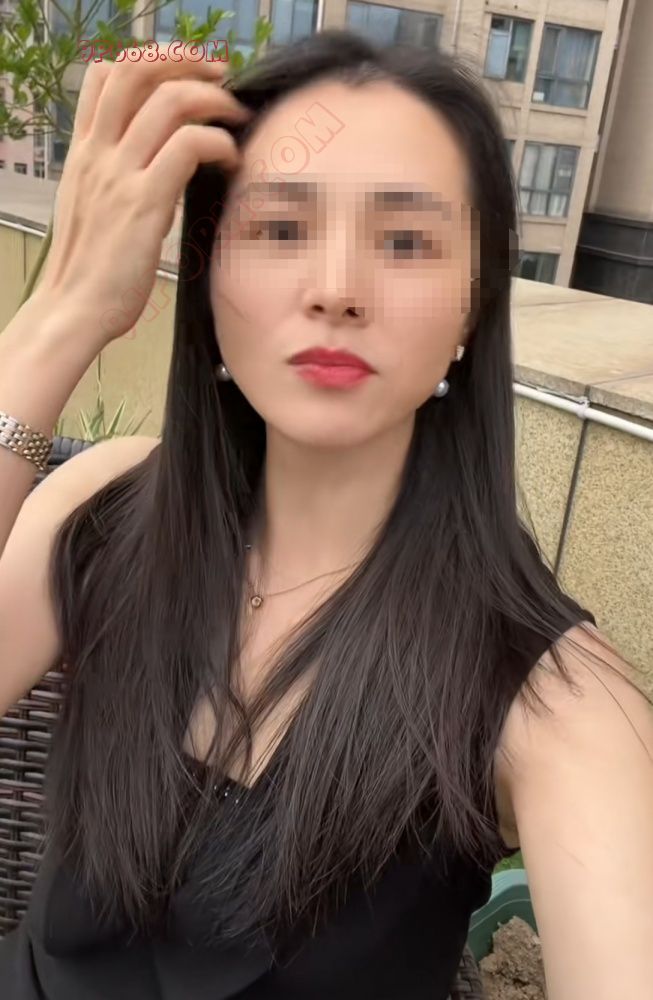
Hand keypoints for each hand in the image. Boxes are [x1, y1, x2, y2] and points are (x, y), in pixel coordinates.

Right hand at [38, 52, 250, 345]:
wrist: (74, 310)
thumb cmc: (91, 270)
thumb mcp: (94, 208)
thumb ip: (118, 177)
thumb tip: (161, 165)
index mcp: (83, 152)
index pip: (104, 75)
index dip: (150, 60)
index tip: (186, 72)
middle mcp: (97, 153)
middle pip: (136, 71)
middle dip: (186, 61)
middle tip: (221, 76)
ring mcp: (118, 174)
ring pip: (169, 100)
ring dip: (213, 99)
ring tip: (235, 118)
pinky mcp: (144, 201)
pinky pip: (188, 146)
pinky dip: (218, 143)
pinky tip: (231, 161)